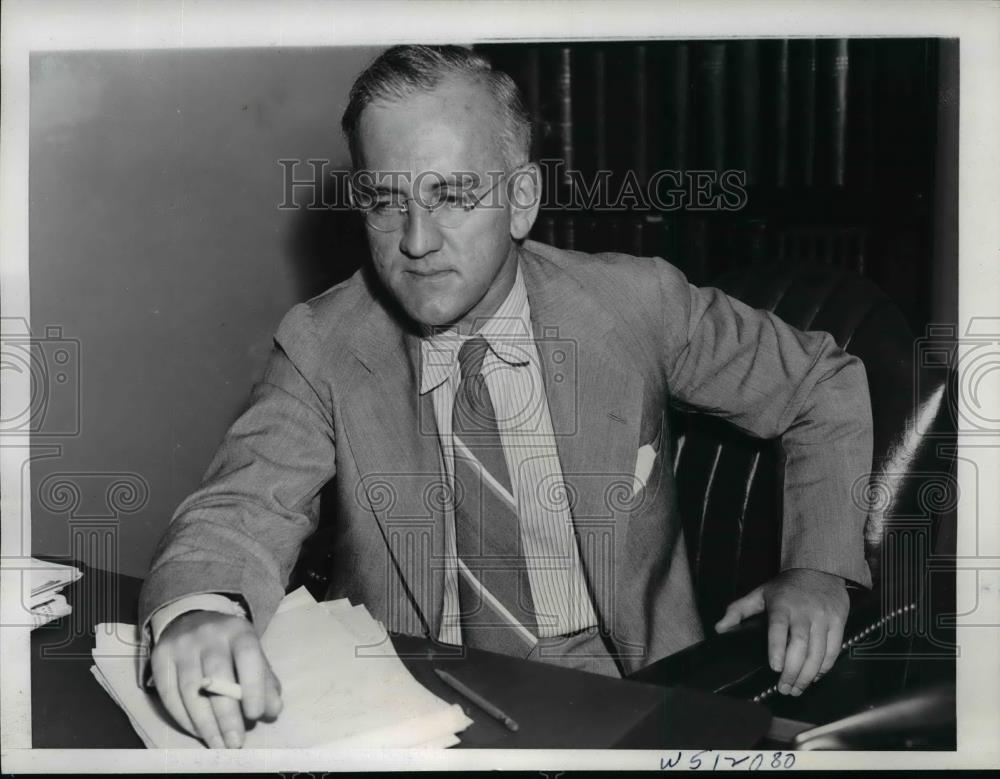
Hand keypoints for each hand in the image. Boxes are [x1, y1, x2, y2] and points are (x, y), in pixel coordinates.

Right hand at [150, 610, 282, 747]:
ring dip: (205, 723)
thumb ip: (265, 682)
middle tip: (236, 742)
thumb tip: (273, 711)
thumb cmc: (229, 646)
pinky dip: (184, 719)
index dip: (253, 687)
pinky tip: (198, 732)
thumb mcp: (252, 655)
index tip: (256, 715)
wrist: (190, 621)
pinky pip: (169, 695)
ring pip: (190, 690)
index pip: (248, 656)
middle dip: (227, 715)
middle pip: (216, 677)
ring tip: (218, 743)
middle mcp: (208, 634)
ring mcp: (181, 645)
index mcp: (238, 630)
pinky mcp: (159, 658)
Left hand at [714, 568, 848, 696]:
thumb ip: (738, 611)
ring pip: (819, 651)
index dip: (777, 648)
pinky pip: (833, 649)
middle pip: (801, 645)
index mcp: (782, 605)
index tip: (774, 667)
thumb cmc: (785, 587)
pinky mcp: (839, 622)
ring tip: (796, 689)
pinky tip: (814, 677)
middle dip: (793, 671)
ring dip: (808, 675)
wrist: (819, 570)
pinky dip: (824, 667)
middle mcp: (804, 612)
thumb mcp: (760, 593)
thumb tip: (719, 629)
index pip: (779, 628)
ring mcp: (823, 617)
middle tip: (783, 688)